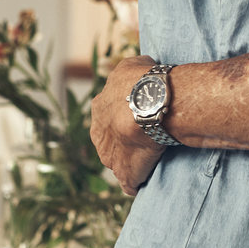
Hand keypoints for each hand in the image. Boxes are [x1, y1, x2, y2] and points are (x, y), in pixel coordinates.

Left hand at [92, 55, 165, 194]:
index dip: (124, 117)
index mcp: (99, 107)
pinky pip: (129, 182)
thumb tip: (142, 69)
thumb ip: (132, 70)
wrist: (149, 102)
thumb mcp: (132, 65)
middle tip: (144, 139)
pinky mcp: (125, 172)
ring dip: (129, 162)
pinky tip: (144, 182)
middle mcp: (99, 132)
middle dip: (123, 141)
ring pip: (117, 161)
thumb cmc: (143, 80)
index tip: (139, 117)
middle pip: (109, 140)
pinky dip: (135, 183)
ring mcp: (110, 155)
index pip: (109, 116)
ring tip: (148, 160)